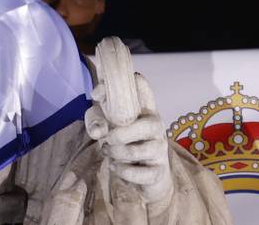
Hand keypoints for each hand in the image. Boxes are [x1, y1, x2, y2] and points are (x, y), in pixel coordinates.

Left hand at [85, 73, 171, 203]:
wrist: (143, 175)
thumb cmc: (122, 141)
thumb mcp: (105, 125)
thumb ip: (97, 118)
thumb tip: (98, 123)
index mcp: (144, 110)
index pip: (144, 89)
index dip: (134, 84)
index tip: (120, 84)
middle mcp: (157, 127)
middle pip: (148, 125)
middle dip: (120, 134)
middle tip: (107, 139)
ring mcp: (160, 150)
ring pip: (138, 151)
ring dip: (116, 153)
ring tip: (108, 152)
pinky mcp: (159, 172)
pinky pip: (139, 173)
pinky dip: (122, 171)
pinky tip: (116, 167)